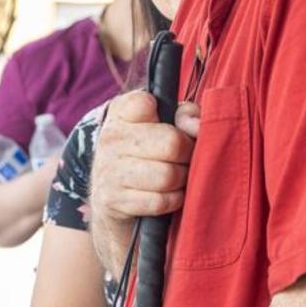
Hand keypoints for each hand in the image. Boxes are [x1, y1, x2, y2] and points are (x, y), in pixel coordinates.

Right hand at [87, 92, 200, 271]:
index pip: (145, 102)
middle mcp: (110, 138)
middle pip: (171, 143)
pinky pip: (160, 201)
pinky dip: (172, 201)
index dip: (173, 118)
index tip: (176, 129)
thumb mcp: (163, 128)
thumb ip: (185, 116)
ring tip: (176, 179)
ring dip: (180, 181)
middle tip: (184, 160)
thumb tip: (197, 126)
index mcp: (121, 113)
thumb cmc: (148, 157)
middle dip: (186, 155)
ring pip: (167, 175)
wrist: (114, 204)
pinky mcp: (112, 199)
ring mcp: (108, 169)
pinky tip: (167, 196)